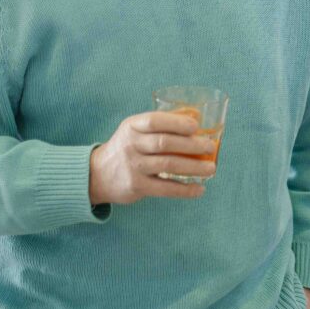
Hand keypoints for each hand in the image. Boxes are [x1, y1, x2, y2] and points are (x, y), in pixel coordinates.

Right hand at [88, 112, 217, 204]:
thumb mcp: (135, 130)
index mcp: (132, 126)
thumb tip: (196, 118)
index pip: (154, 121)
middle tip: (210, 147)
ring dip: (194, 167)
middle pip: (165, 143)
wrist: (98, 174)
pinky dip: (185, 190)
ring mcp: (133, 166)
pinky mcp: (136, 186)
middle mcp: (131, 145)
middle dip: (192, 145)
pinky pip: (165, 188)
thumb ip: (160, 125)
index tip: (195, 126)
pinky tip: (199, 189)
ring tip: (211, 168)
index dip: (177, 123)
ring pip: (168, 165)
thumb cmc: (128, 147)